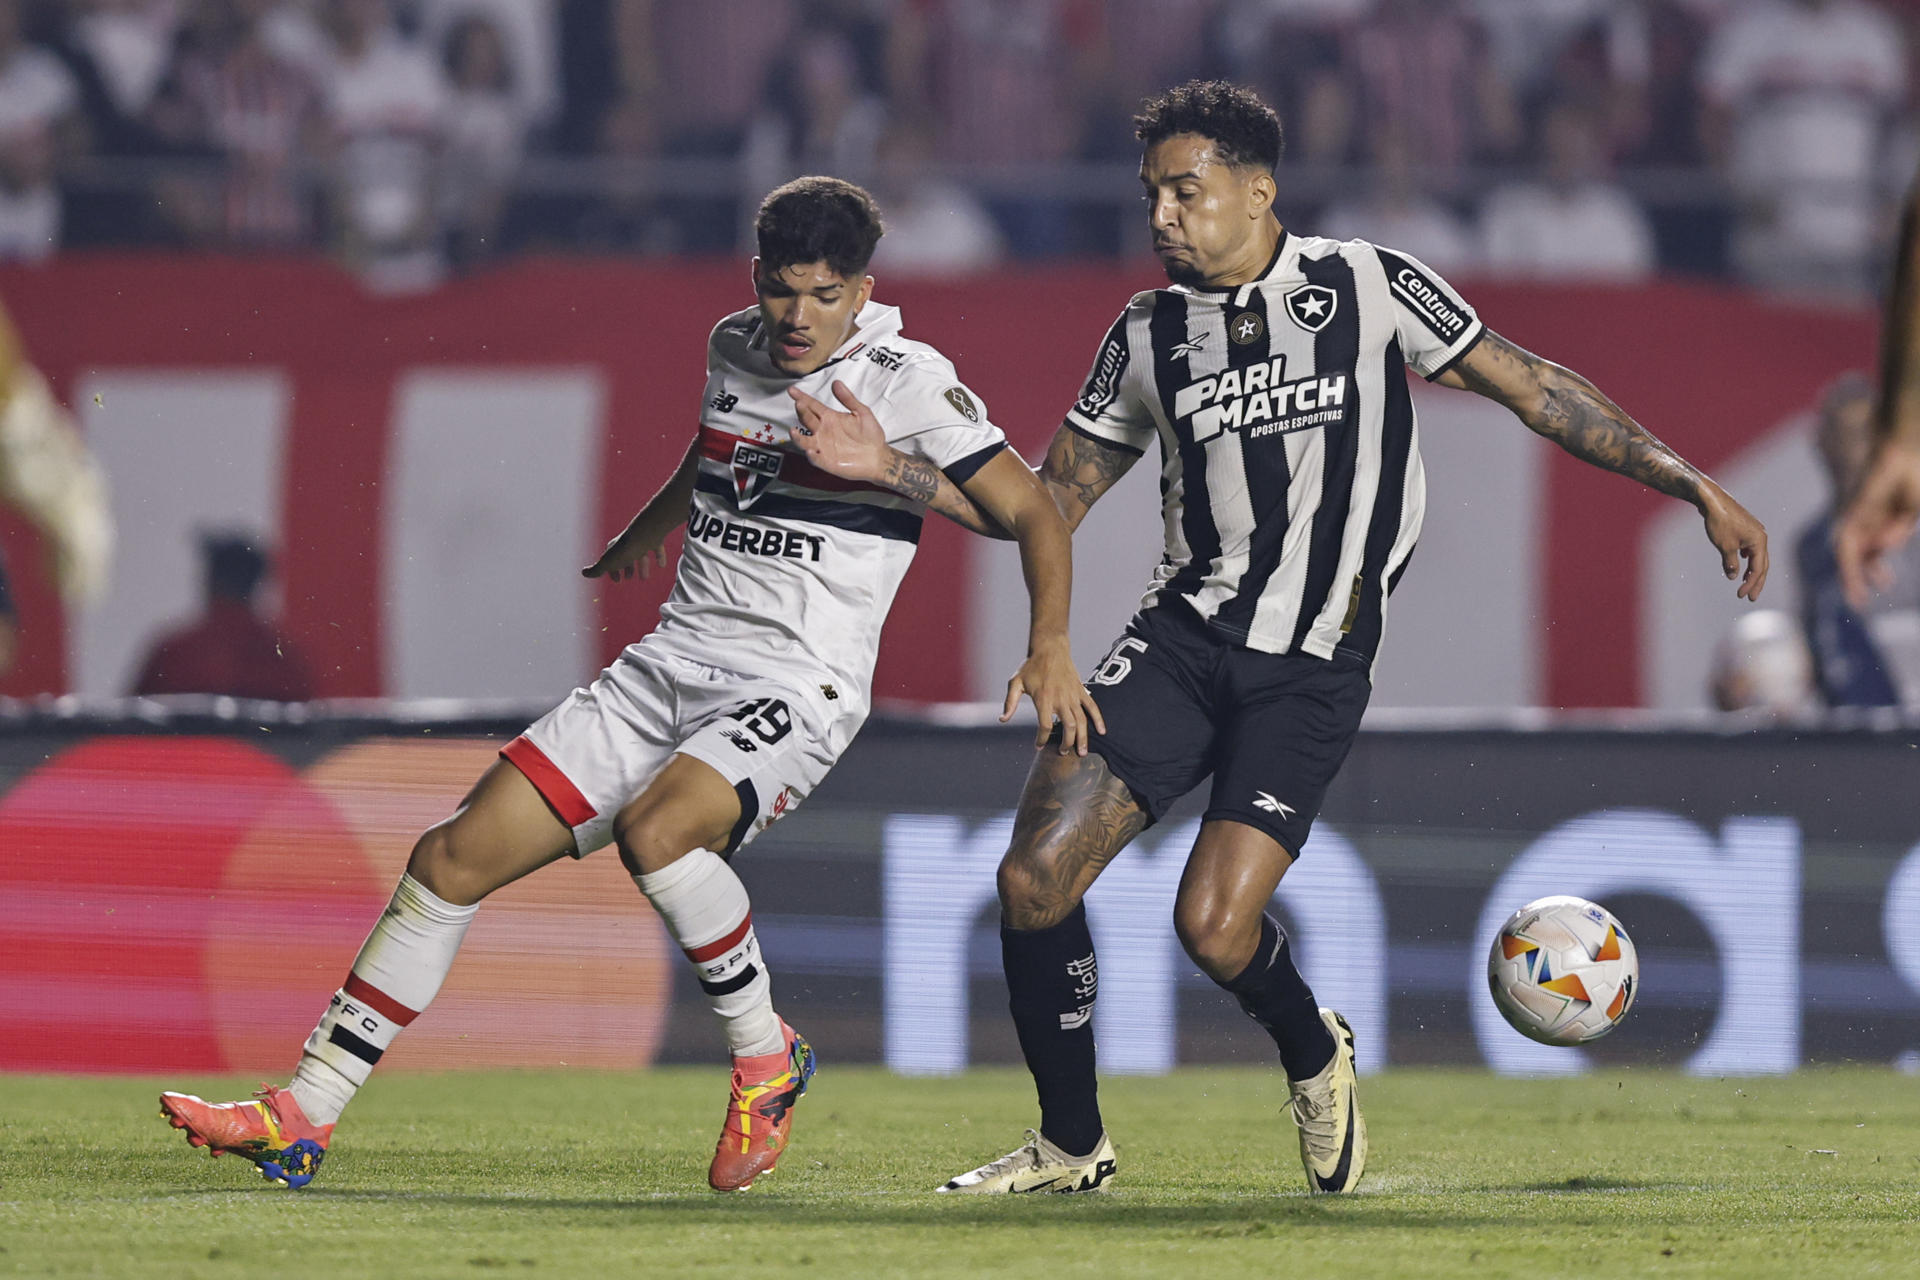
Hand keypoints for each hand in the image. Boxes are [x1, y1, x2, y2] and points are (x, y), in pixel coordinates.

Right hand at [582, 524, 667, 581]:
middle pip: (626, 557)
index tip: (617, 580)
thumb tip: (584, 573)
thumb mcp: (607, 563)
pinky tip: (661, 565)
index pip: (611, 561)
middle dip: (627, 568)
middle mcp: (627, 544)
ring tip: (645, 578)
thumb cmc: (625, 549)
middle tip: (629, 577)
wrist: (645, 534)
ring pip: (641, 555)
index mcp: (615, 549)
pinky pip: (656, 549)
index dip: (613, 571)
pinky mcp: (654, 540)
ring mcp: (641, 541)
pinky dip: (659, 557)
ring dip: (642, 567)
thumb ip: (597, 570)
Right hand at [789, 381, 891, 481]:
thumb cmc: (871, 434)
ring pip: (804, 441)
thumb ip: (848, 399)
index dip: (802, 397)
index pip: (812, 405)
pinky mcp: (827, 462)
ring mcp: (823, 446)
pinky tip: (810, 450)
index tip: (792, 390)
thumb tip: (836, 382)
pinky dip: (811, 456)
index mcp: (830, 418)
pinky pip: (816, 459)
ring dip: (798, 437)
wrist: (879, 456)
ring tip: (793, 431)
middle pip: (807, 419)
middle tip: (800, 404)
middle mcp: (823, 431)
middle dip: (802, 412)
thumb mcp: (862, 412)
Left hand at [1002, 633, 1106, 755]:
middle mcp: (1060, 699)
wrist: (1050, 648)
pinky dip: (1099, 720)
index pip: (1046, 726)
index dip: (1042, 739)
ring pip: (1082, 721)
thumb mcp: (1015, 683)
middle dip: (1067, 744)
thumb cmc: (1030, 666)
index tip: (1038, 746)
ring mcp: (1073, 695)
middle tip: (1063, 753)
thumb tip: (1003, 720)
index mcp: (1044, 699)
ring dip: (1083, 738)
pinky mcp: (1081, 690)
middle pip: (1069, 728)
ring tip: (1082, 752)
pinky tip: (1102, 731)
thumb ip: (1010, 702)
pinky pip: (1093, 707)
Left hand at [1700, 483, 1768, 601]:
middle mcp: (1761, 536)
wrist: (1712, 500)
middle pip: (1762, 564)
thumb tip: (1734, 577)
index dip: (1751, 584)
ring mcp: (1754, 532)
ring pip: (1756, 556)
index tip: (1741, 595)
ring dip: (1751, 571)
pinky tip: (1741, 565)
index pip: (1759, 568)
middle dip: (1756, 581)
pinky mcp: (1746, 529)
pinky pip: (1750, 548)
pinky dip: (1747, 559)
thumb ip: (1731, 563)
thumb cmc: (1719, 522)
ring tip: (1745, 584)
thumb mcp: (1725, 546)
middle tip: (1750, 597)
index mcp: (1760, 541)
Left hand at [1837, 442, 1919, 607]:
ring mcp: (1857, 520)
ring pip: (1849, 555)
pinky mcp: (1851, 516)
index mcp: (1882, 525)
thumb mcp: (1910, 513)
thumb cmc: (1911, 480)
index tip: (1883, 586)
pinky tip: (1865, 571)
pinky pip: (1848, 543)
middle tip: (1858, 604)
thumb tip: (1883, 548)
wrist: (1902, 456)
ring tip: (1856, 600)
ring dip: (1852, 578)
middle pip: (1858, 558)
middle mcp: (1866, 525)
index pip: (1873, 554)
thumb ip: (1897, 532)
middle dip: (1858, 581)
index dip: (1875, 571)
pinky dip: (1855, 558)